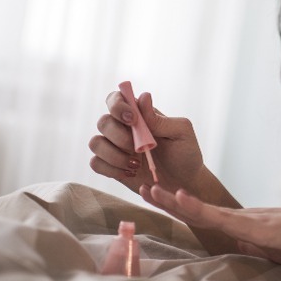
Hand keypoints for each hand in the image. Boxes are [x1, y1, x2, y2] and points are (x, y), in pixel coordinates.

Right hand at [89, 90, 205, 193]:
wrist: (185, 183)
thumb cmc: (186, 154)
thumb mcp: (181, 133)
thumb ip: (159, 118)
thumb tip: (143, 97)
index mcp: (140, 115)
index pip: (116, 99)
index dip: (117, 105)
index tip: (132, 120)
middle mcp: (123, 128)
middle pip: (103, 122)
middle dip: (119, 136)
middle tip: (139, 149)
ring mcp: (115, 148)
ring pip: (95, 143)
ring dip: (114, 155)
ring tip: (136, 164)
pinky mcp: (111, 166)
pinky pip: (95, 163)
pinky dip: (110, 169)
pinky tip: (130, 173)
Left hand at [140, 184, 280, 264]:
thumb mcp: (273, 249)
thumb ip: (256, 248)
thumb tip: (243, 253)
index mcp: (242, 223)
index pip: (205, 216)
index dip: (181, 208)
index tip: (162, 199)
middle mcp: (237, 217)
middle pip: (195, 208)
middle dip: (167, 199)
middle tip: (144, 187)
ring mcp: (241, 218)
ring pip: (198, 208)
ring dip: (171, 199)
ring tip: (149, 189)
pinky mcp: (249, 225)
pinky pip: (216, 216)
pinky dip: (195, 206)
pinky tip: (178, 197)